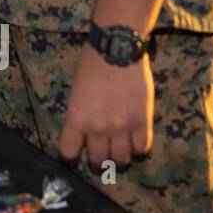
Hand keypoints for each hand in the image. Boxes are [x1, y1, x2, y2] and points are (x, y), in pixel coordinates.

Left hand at [59, 43, 153, 169]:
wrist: (116, 51)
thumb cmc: (91, 67)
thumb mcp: (75, 94)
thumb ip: (79, 116)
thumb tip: (84, 134)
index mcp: (76, 119)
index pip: (69, 152)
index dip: (72, 154)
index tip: (77, 151)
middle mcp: (98, 128)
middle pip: (98, 161)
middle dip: (98, 160)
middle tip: (101, 154)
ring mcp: (122, 127)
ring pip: (121, 159)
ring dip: (120, 156)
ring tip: (119, 148)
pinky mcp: (143, 122)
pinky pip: (142, 148)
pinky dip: (138, 147)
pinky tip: (135, 139)